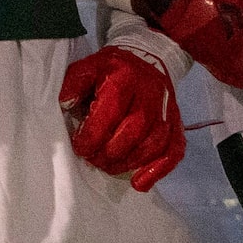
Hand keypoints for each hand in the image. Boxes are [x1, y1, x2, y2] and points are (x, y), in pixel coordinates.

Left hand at [60, 44, 185, 191]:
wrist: (148, 58)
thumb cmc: (112, 68)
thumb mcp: (87, 67)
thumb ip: (74, 84)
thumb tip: (66, 104)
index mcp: (123, 79)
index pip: (109, 112)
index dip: (92, 134)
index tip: (80, 147)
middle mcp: (149, 95)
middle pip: (133, 131)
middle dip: (110, 152)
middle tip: (93, 160)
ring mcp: (166, 111)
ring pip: (153, 144)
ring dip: (129, 163)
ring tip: (108, 168)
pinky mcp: (177, 124)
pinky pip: (174, 151)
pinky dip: (158, 170)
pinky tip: (139, 184)